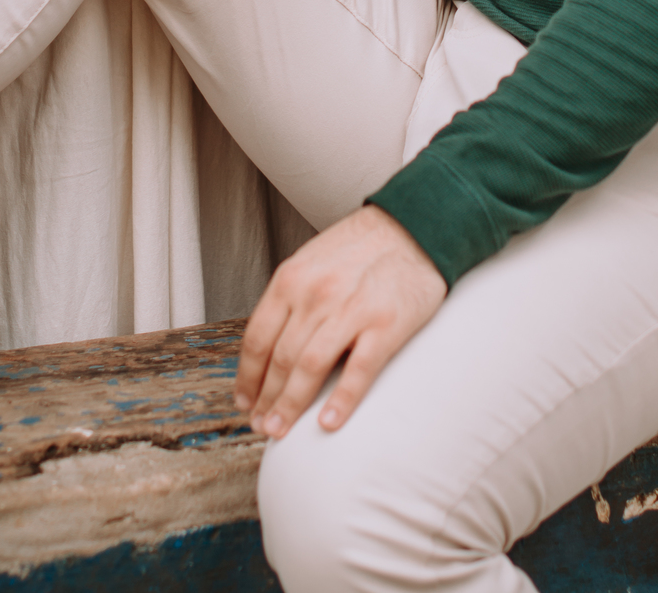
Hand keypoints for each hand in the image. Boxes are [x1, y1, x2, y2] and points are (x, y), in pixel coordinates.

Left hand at [235, 206, 445, 437]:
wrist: (413, 227)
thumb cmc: (360, 248)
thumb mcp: (311, 261)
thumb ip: (290, 300)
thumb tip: (269, 347)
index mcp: (292, 279)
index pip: (257, 338)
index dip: (247, 377)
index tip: (245, 400)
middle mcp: (315, 294)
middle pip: (280, 359)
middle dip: (266, 399)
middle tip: (261, 425)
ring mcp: (350, 310)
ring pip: (309, 369)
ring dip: (290, 406)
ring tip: (281, 431)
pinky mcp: (385, 324)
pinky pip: (358, 371)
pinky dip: (340, 401)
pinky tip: (328, 423)